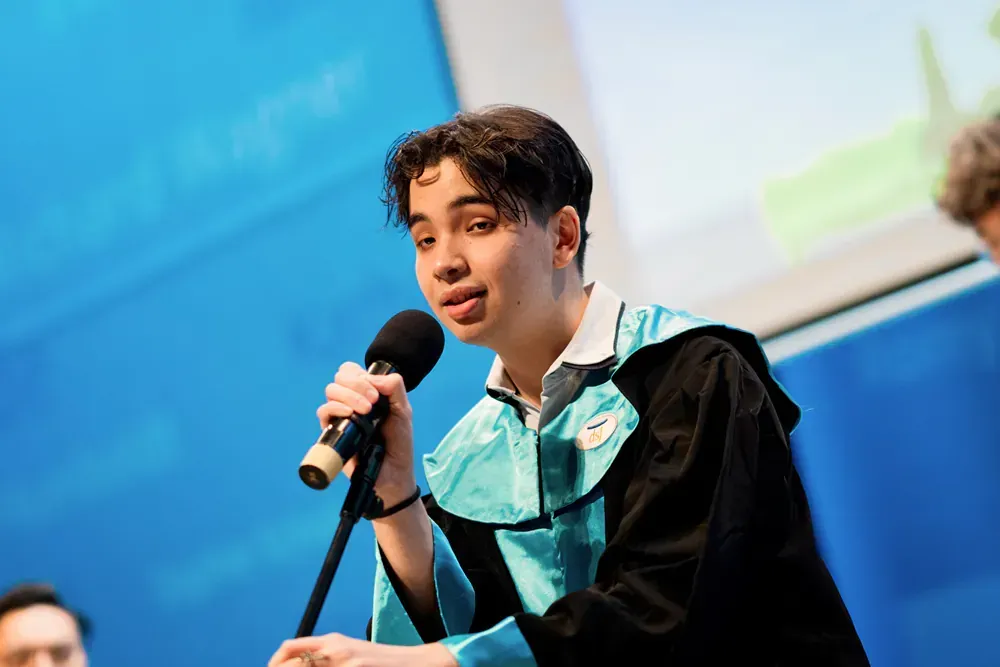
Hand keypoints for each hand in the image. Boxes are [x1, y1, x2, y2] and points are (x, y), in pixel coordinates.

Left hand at [267, 634, 456, 666]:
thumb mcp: (351, 652)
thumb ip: (327, 655)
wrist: (416, 663)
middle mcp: (335, 650)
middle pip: (292, 665)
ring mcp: (346, 664)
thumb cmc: (381, 662)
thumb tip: (300, 662)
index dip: (275, 663)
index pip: (289, 648)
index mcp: (332, 642)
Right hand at [317, 362, 416, 506]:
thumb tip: (371, 377)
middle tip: (373, 402)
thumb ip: (394, 387)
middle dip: (357, 384)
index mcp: (366, 393)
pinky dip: (335, 407)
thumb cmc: (398, 442)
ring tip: (365, 411)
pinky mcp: (331, 432)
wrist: (393, 472)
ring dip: (348, 395)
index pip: (351, 370)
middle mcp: (350, 401)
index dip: (360, 375)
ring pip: (331, 391)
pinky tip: (349, 414)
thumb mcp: (403, 410)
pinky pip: (323, 412)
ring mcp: (340, 416)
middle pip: (340, 377)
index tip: (376, 392)